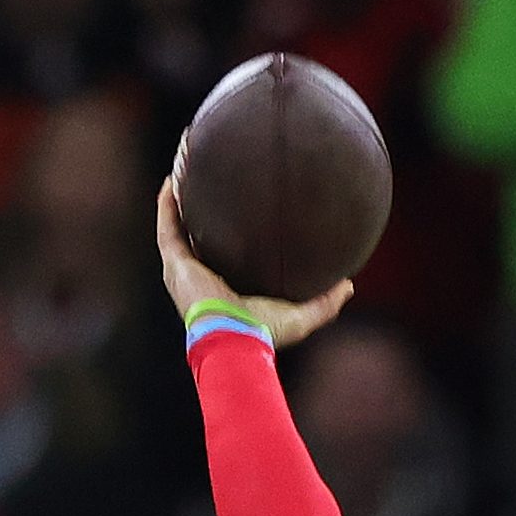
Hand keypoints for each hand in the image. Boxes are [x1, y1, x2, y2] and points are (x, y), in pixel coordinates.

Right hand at [156, 177, 351, 343]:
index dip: (225, 238)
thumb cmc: (263, 334)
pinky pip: (167, 228)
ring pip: (175, 230)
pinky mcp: (175, 264)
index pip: (222, 258)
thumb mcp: (301, 316)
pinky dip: (167, 205)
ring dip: (176, 204)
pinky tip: (171, 181)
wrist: (235, 340)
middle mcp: (200, 279)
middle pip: (194, 240)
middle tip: (206, 188)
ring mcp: (183, 271)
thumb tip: (349, 286)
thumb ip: (325, 303)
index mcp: (223, 290)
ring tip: (182, 174)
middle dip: (197, 216)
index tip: (236, 215)